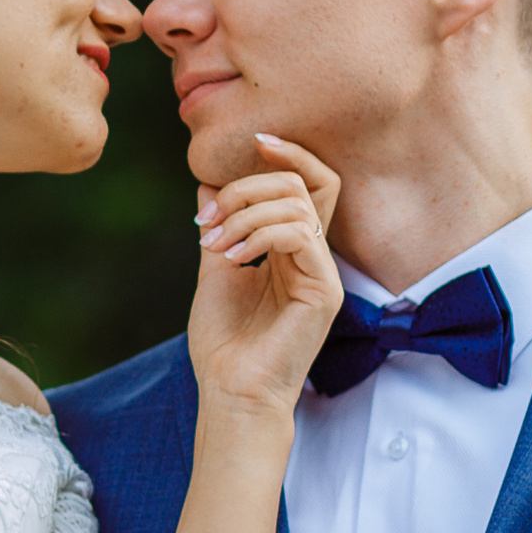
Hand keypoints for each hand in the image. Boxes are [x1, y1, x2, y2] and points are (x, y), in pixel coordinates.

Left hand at [186, 134, 343, 425]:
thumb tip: (206, 183)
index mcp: (291, 248)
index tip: (253, 142)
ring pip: (299, 204)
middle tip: (208, 218)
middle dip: (247, 186)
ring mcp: (323, 273)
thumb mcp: (215, 268)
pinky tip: (233, 256)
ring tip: (213, 242)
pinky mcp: (324, 291)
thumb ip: (220, 226)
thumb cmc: (224, 341)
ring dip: (245, 212)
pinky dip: (260, 233)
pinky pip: (301, 234)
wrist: (230, 391)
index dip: (289, 154)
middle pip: (301, 183)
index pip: (309, 183)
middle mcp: (313, 256)